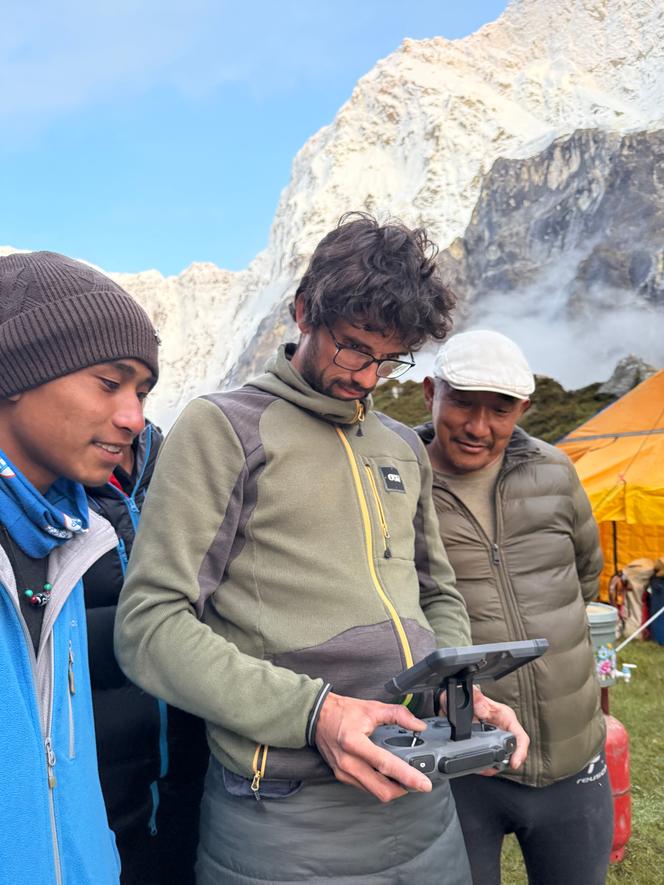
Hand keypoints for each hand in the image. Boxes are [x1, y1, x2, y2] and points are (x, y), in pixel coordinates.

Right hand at [315, 692, 432, 802]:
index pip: (386, 764)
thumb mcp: (372, 708)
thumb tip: (419, 726)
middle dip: (403, 789)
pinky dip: (379, 784)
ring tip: (404, 778)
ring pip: (374, 792)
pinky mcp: (341, 776)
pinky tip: (386, 774)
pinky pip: (365, 787)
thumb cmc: (343, 712)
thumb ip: (398, 715)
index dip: (408, 776)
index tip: (424, 783)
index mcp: (354, 742)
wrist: (316, 716)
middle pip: (382, 789)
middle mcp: (348, 761)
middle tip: (417, 782)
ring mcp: (343, 772)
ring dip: (392, 788)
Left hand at [473, 687, 528, 773]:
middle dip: (505, 761)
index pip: (520, 736)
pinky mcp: (488, 745)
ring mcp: (496, 738)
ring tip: (484, 768)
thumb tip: (481, 706)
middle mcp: (504, 729)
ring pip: (502, 758)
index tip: (514, 762)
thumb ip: (477, 699)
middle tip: (493, 767)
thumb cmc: (471, 699)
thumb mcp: (474, 697)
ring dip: (493, 765)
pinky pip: (491, 759)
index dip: (520, 751)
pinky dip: (485, 765)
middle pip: (513, 751)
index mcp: (506, 717)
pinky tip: (478, 766)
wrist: (457, 702)